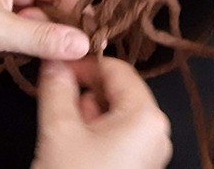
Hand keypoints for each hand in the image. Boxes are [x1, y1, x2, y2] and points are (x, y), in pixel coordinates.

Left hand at [0, 0, 89, 85]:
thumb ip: (41, 37)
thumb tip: (84, 44)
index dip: (81, 10)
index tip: (99, 37)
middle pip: (57, 2)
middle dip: (71, 26)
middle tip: (92, 53)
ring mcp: (10, 5)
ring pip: (47, 21)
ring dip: (58, 39)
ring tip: (80, 60)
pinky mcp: (3, 28)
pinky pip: (33, 34)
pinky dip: (43, 47)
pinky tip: (58, 60)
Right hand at [32, 56, 171, 168]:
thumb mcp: (59, 130)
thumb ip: (57, 87)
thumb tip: (55, 59)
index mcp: (147, 116)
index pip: (118, 70)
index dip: (85, 64)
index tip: (59, 64)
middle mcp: (157, 132)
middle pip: (120, 92)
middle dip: (87, 90)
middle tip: (57, 93)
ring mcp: (150, 155)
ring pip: (118, 116)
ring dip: (90, 112)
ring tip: (63, 123)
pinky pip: (120, 139)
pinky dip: (97, 134)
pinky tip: (74, 144)